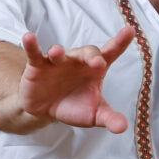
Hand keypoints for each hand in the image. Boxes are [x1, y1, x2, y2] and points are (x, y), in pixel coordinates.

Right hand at [17, 27, 133, 131]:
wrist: (46, 110)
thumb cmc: (74, 106)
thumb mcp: (94, 115)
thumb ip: (109, 118)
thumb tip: (122, 127)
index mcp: (95, 70)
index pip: (110, 53)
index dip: (120, 42)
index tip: (130, 31)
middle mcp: (78, 61)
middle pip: (88, 52)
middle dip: (92, 56)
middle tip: (98, 63)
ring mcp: (57, 62)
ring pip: (60, 53)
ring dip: (58, 52)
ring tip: (57, 53)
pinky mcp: (38, 66)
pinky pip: (35, 53)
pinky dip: (31, 45)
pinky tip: (29, 37)